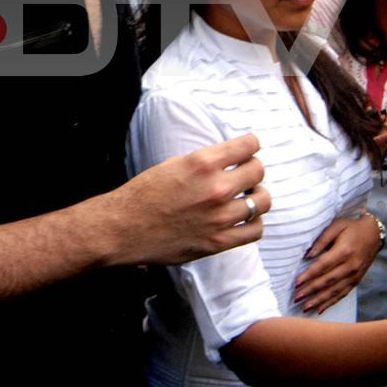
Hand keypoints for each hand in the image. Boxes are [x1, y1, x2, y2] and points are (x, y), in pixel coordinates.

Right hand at [110, 134, 268, 265]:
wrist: (124, 227)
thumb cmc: (144, 194)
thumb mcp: (174, 164)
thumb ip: (205, 162)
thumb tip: (229, 160)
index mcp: (202, 163)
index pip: (248, 145)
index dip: (251, 145)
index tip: (248, 148)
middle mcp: (215, 188)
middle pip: (258, 171)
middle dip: (252, 169)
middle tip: (244, 173)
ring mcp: (219, 217)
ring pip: (262, 201)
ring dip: (257, 195)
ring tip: (247, 196)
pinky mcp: (218, 242)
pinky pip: (255, 230)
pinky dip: (254, 222)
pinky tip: (244, 217)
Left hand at [293, 214, 380, 313]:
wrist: (374, 234)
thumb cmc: (351, 228)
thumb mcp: (336, 225)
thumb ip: (321, 239)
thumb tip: (308, 255)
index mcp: (344, 251)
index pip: (323, 266)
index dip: (309, 275)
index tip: (296, 282)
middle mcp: (351, 266)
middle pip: (327, 281)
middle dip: (311, 290)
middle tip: (296, 297)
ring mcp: (355, 275)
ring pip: (334, 291)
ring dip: (319, 300)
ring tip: (305, 307)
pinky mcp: (356, 280)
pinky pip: (342, 294)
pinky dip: (331, 302)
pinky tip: (320, 309)